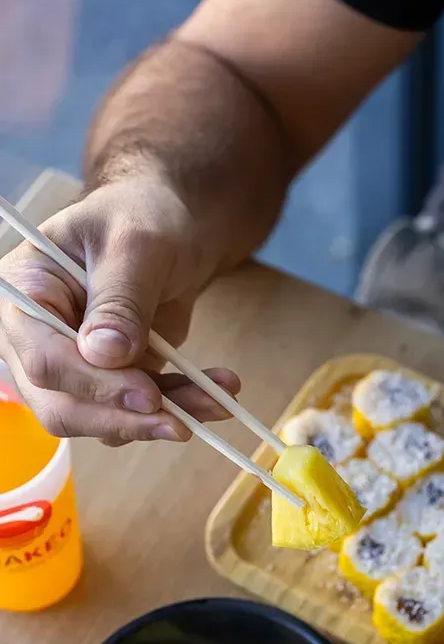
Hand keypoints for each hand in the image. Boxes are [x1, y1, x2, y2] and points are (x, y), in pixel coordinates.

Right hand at [0, 176, 239, 444]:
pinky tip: (217, 396)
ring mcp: (74, 368)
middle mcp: (38, 340)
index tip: (147, 395)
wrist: (170, 229)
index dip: (93, 385)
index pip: (44, 359)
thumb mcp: (135, 246)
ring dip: (162, 418)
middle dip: (125, 420)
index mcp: (25, 294)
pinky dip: (179, 410)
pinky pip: (138, 414)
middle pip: (63, 407)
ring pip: (104, 420)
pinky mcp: (111, 384)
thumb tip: (103, 355)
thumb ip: (119, 299)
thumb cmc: (142, 218)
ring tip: (218, 401)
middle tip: (182, 424)